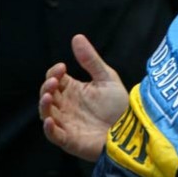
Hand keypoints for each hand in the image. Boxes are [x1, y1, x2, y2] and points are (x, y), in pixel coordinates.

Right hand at [39, 34, 128, 161]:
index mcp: (73, 90)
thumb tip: (77, 37)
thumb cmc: (118, 105)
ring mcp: (66, 123)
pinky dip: (49, 129)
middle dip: (47, 87)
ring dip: (44, 105)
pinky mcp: (70, 140)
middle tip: (54, 81)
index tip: (62, 67)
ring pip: (47, 114)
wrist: (133, 129)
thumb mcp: (106, 78)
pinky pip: (54, 135)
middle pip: (47, 94)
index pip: (55, 79)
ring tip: (49, 95)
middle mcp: (66, 106)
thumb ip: (91, 60)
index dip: (54, 73)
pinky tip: (50, 121)